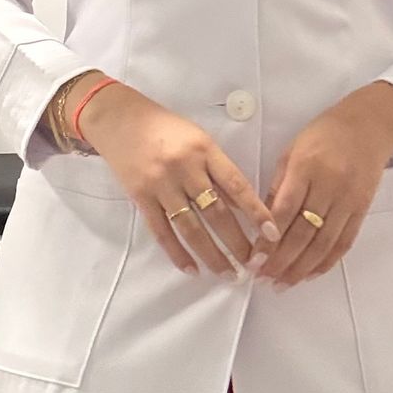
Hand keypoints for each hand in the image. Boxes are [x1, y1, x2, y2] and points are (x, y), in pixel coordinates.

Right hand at [78, 83, 280, 278]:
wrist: (120, 119)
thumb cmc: (165, 127)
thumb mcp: (199, 139)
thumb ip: (218, 169)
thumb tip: (241, 205)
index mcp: (204, 150)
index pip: (237, 186)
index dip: (257, 212)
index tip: (272, 235)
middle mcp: (184, 168)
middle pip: (216, 213)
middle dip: (237, 243)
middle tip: (253, 265)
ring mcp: (161, 184)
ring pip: (191, 228)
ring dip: (212, 255)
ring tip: (228, 273)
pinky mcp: (140, 197)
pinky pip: (162, 231)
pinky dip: (177, 253)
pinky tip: (192, 269)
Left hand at [255, 84, 392, 287]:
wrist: (369, 125)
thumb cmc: (325, 134)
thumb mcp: (293, 150)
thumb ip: (279, 185)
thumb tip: (264, 223)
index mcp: (306, 166)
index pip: (285, 210)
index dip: (268, 239)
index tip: (254, 259)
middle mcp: (329, 185)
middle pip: (304, 232)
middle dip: (281, 261)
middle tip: (263, 279)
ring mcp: (348, 199)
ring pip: (324, 243)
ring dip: (301, 268)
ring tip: (282, 284)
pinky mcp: (362, 209)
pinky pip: (344, 242)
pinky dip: (326, 262)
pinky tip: (310, 274)